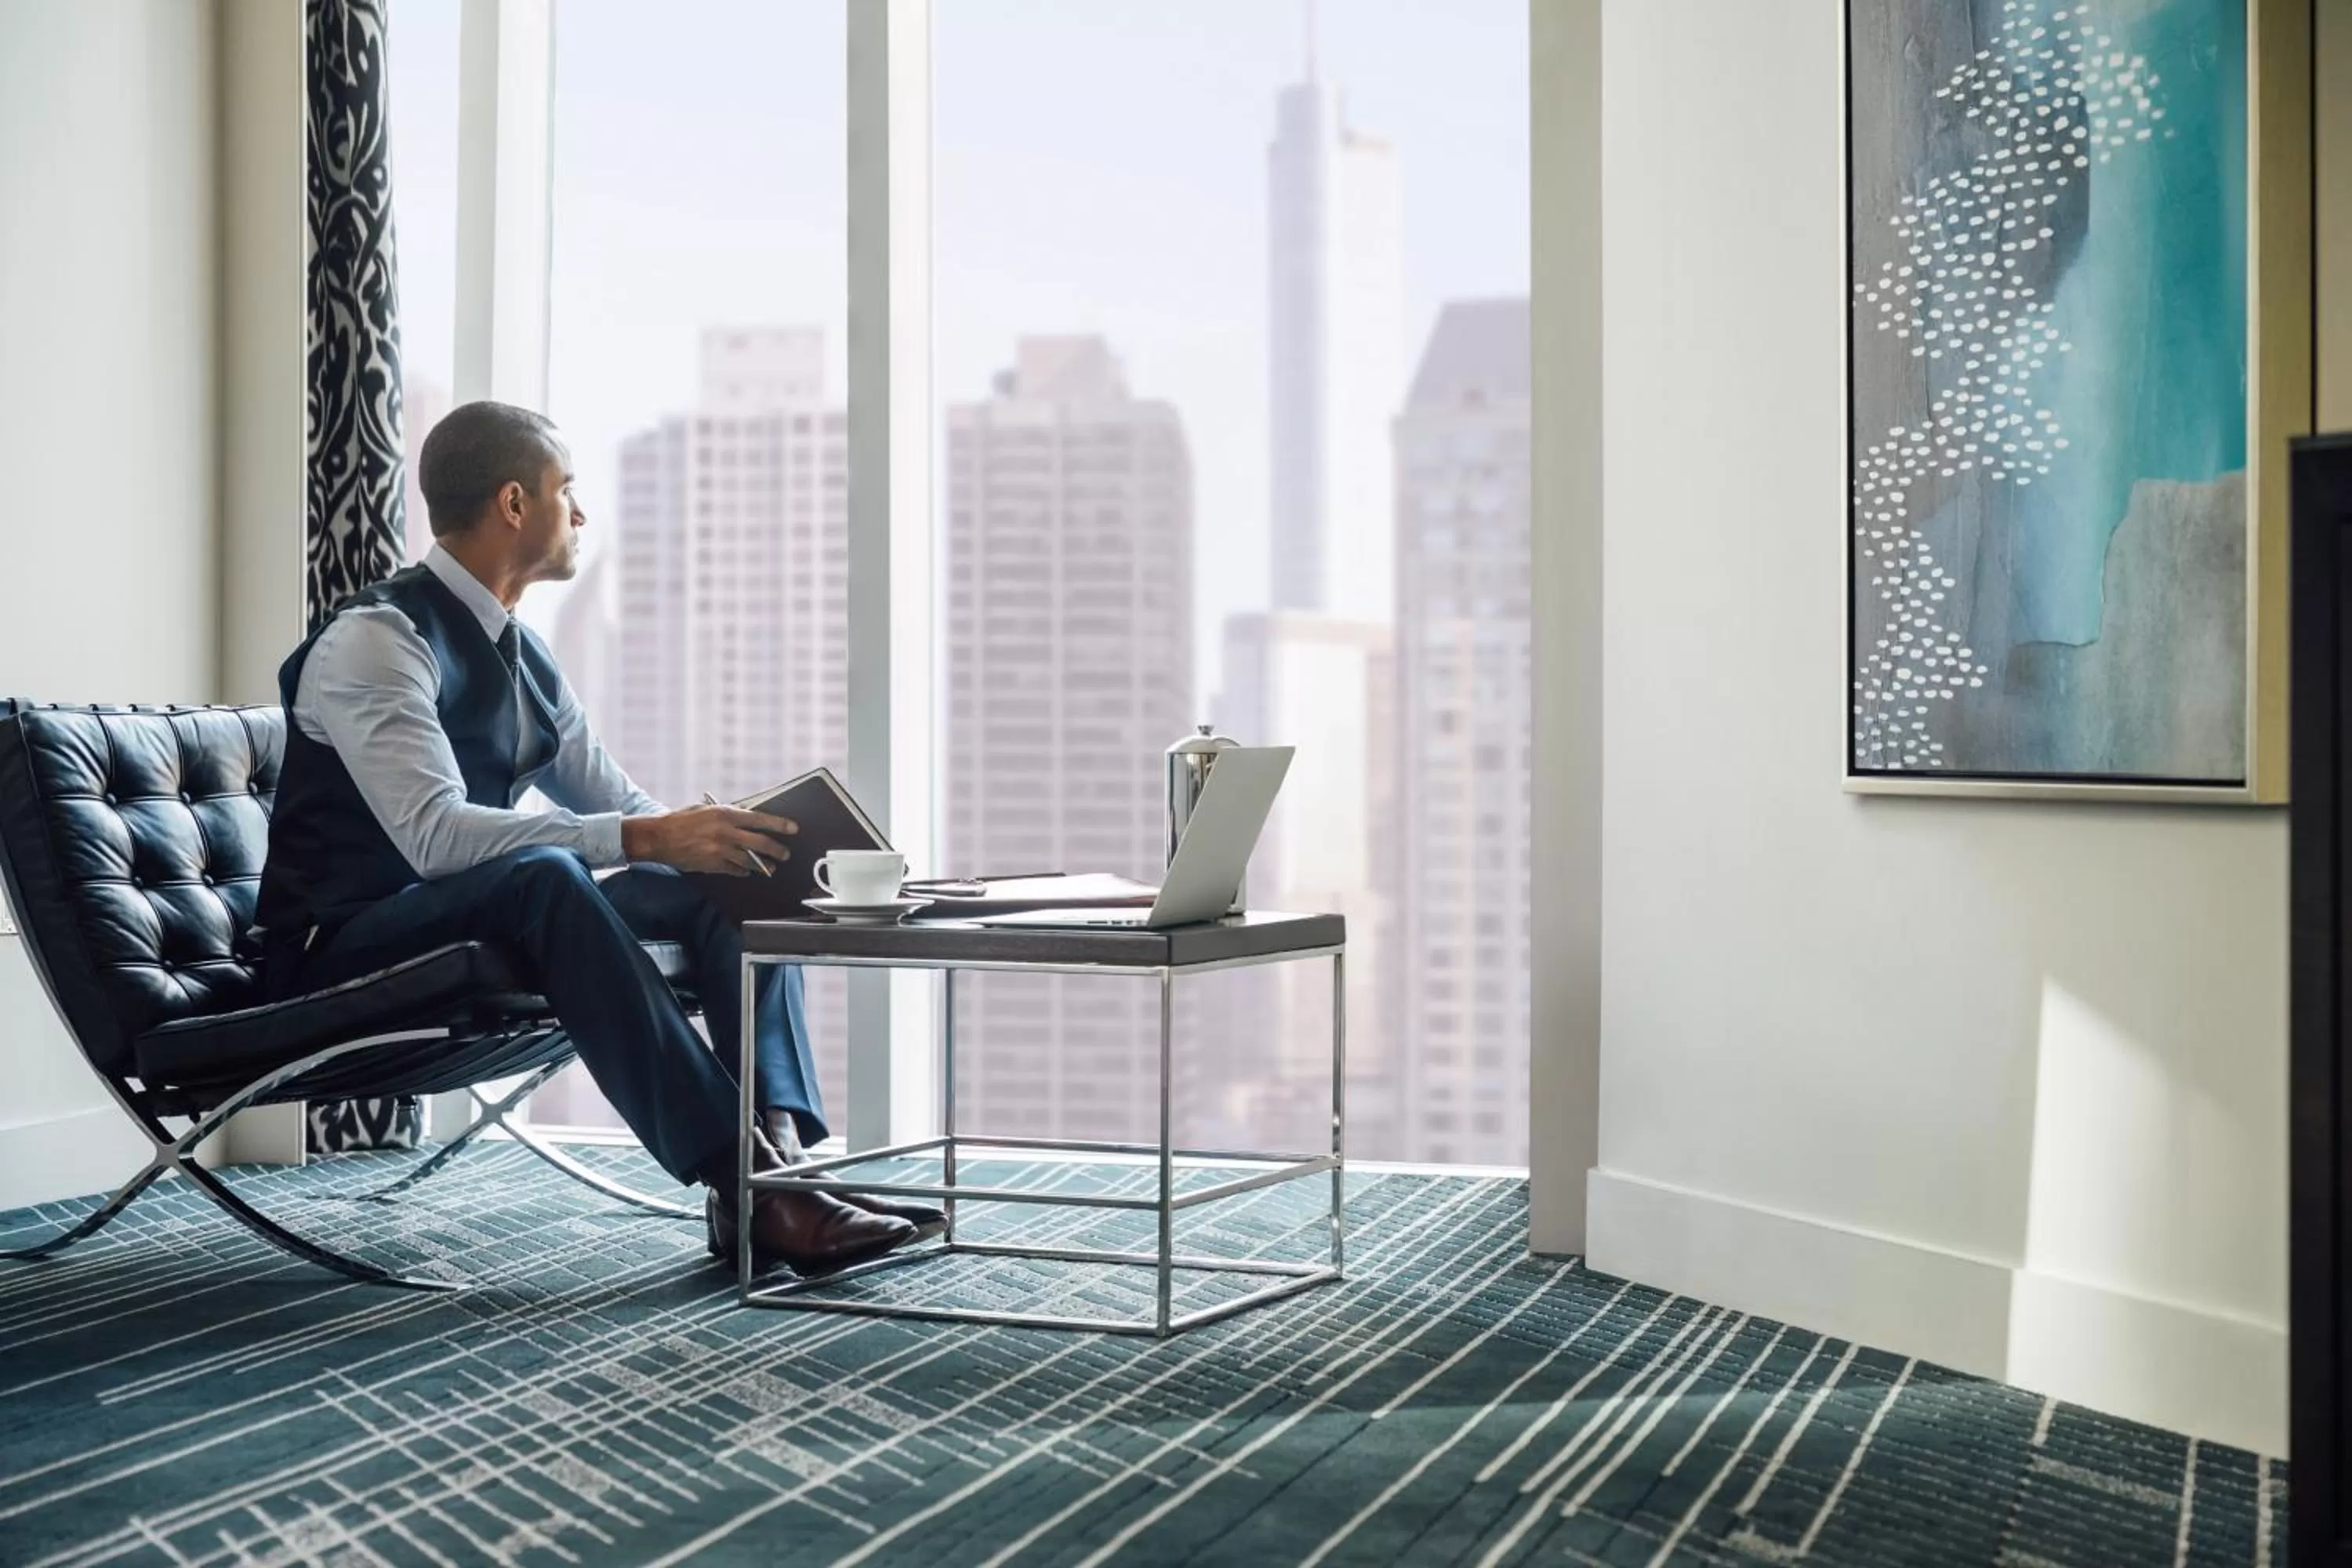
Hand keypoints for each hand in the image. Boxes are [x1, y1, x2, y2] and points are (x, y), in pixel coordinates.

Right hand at [622, 806, 796, 875]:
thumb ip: (727, 814)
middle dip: (776, 850)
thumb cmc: (681, 820)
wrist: (659, 837)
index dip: (779, 824)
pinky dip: (743, 871)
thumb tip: (746, 818)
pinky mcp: (712, 864)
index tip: (793, 828)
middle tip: (785, 854)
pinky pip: (734, 870)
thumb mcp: (706, 809)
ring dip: (763, 865)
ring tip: (771, 867)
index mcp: (725, 814)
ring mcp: (719, 850)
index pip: (759, 819)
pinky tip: (748, 871)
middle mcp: (725, 832)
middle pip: (759, 843)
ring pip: (749, 860)